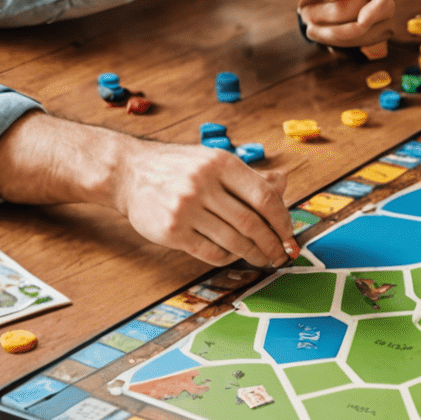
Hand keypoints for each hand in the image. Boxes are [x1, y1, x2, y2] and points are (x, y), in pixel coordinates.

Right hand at [103, 136, 295, 268]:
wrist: (130, 173)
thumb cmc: (181, 167)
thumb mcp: (216, 160)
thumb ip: (249, 175)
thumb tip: (283, 184)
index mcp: (222, 164)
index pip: (264, 197)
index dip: (282, 220)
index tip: (290, 234)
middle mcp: (204, 185)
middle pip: (251, 222)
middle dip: (272, 243)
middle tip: (282, 254)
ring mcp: (185, 209)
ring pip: (233, 240)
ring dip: (254, 254)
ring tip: (264, 259)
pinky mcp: (171, 231)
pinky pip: (210, 251)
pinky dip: (228, 257)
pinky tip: (235, 256)